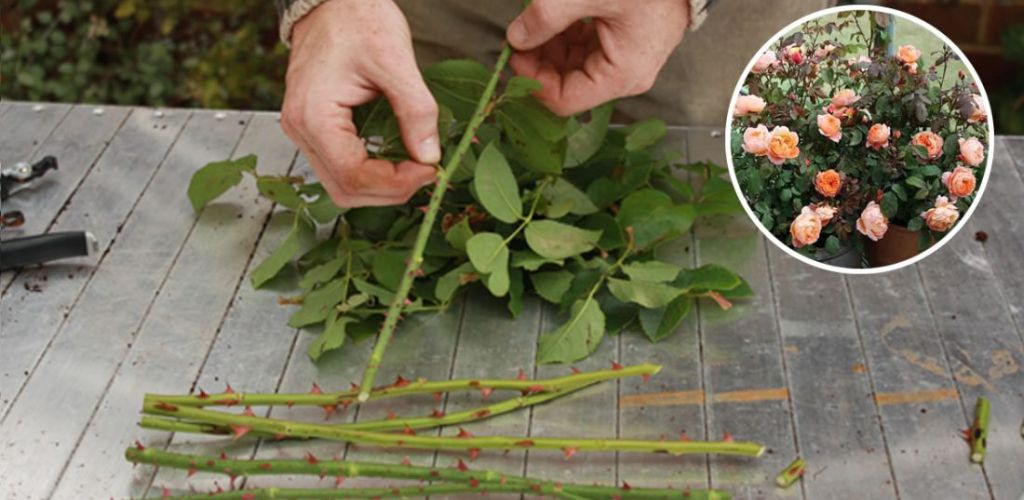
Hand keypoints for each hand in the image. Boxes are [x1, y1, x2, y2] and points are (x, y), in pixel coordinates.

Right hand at [282, 0, 438, 207]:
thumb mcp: (396, 61)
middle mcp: (300, 130)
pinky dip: (371, 173)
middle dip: (390, 191)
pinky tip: (398, 160)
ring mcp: (304, 132)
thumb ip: (416, 111)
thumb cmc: (358, 20)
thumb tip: (430, 157)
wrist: (333, 0)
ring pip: (342, 185)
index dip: (396, 183)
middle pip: (345, 190)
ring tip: (415, 168)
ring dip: (381, 187)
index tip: (431, 170)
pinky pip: (341, 168)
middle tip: (427, 173)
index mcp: (313, 116)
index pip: (354, 175)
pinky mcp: (315, 129)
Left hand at [506, 0, 689, 115]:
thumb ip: (548, 16)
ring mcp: (625, 60)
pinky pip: (586, 49)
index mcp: (621, 75)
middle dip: (539, 61)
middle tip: (520, 34)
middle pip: (566, 84)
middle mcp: (625, 76)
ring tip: (538, 19)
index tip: (513, 53)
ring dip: (550, 46)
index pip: (563, 100)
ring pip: (573, 66)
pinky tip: (558, 16)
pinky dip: (566, 35)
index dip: (532, 80)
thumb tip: (517, 37)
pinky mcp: (624, 43)